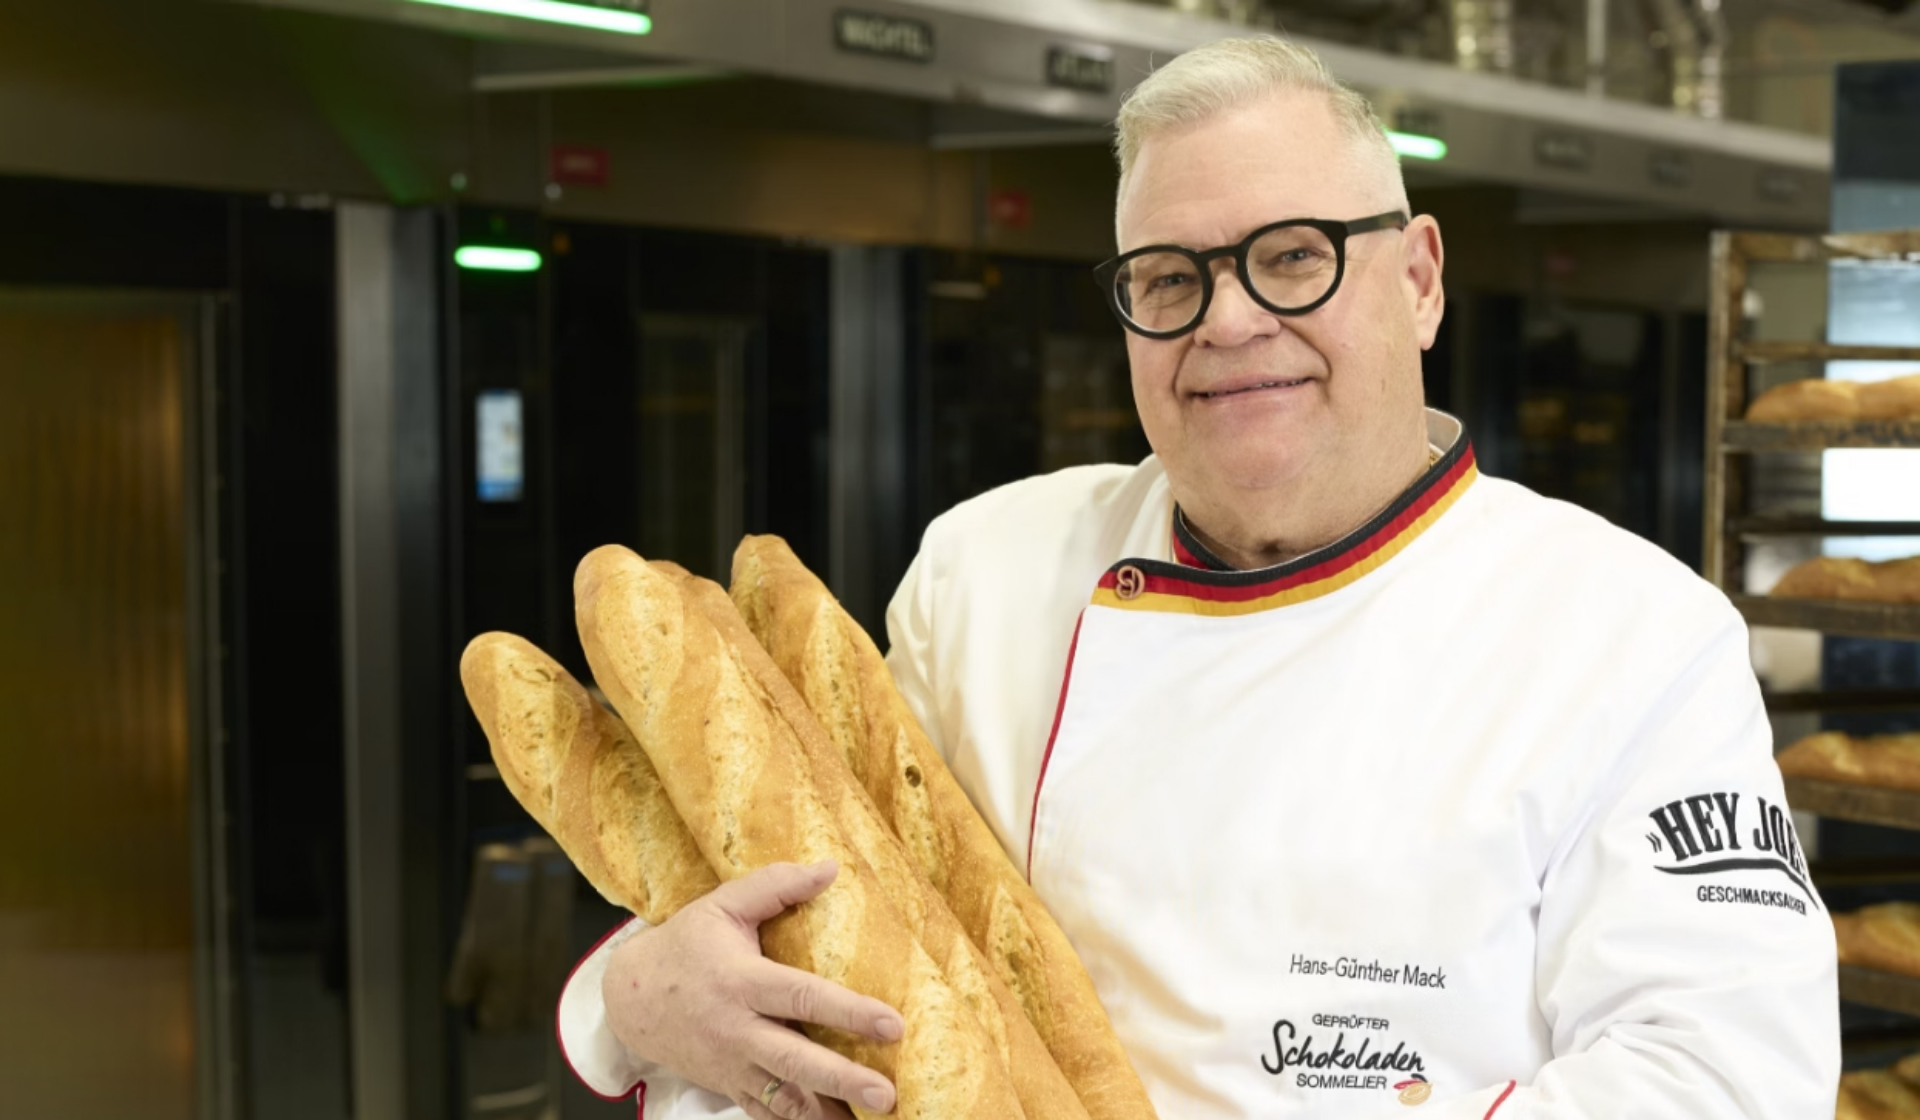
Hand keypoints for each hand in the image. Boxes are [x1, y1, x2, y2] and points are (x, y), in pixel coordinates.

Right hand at [602, 860, 903, 1119]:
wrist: (629, 998)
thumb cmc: (685, 944)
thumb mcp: (722, 905)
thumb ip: (775, 885)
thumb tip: (829, 868)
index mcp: (741, 981)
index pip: (800, 997)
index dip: (847, 1011)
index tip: (892, 1024)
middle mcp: (737, 1030)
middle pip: (795, 1060)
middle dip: (843, 1079)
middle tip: (887, 1094)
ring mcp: (732, 1066)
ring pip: (783, 1099)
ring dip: (826, 1115)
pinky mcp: (729, 1086)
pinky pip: (767, 1114)